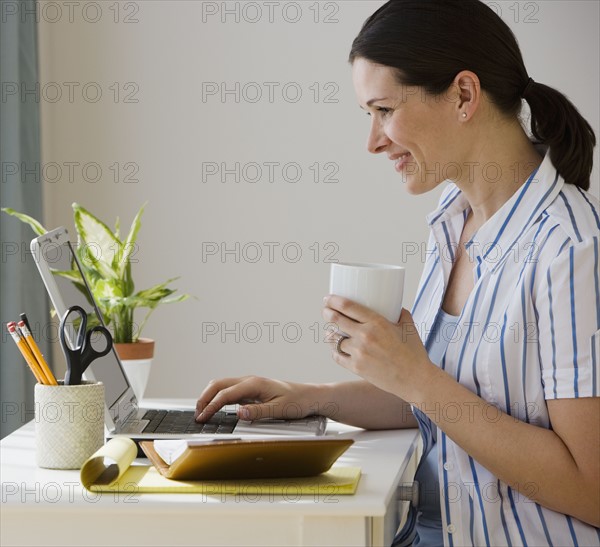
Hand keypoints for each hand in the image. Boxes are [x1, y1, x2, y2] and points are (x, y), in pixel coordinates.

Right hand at [195, 376, 325, 421]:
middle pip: (219, 384)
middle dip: (204, 397)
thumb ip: (258, 412)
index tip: (202, 418)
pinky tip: (216, 408)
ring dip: (210, 396)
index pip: (226, 394)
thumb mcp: (280, 409)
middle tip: (197, 414)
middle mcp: (250, 381)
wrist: (310, 396)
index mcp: (254, 384)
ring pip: (223, 386)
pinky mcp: (252, 390)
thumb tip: (239, 413)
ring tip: (202, 411)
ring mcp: (250, 384)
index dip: (211, 406)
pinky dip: (219, 397)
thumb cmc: (298, 401)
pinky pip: (230, 391)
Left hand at [322, 295, 432, 399]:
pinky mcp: (356, 368)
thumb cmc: (413, 353)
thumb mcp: (409, 328)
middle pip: (336, 320)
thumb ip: (400, 314)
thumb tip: (396, 307)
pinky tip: (336, 348)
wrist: (415, 380)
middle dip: (327, 313)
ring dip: (330, 334)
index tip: (328, 299)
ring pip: (334, 339)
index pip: (348, 307)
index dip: (334, 301)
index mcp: (377, 323)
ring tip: (330, 331)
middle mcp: (365, 336)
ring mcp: (359, 353)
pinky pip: (337, 356)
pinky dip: (334, 351)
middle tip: (326, 311)